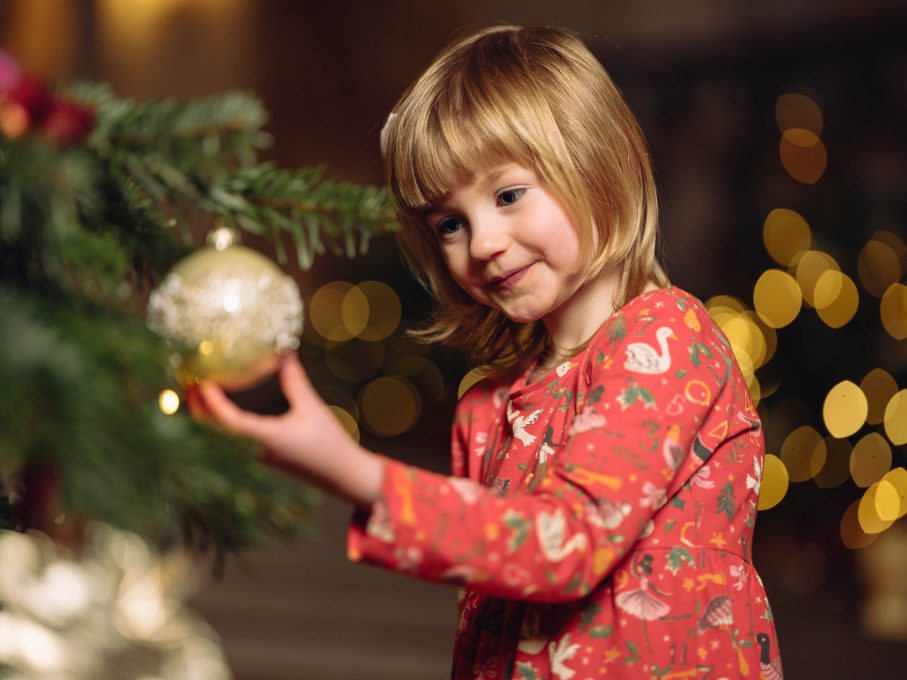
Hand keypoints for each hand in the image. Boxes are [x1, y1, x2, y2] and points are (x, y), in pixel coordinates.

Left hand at [189, 353, 383, 506]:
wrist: (342, 476)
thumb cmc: (329, 443)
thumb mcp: (312, 408)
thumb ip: (294, 381)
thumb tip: (283, 352)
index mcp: (268, 439)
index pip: (230, 422)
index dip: (213, 403)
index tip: (203, 382)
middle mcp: (256, 451)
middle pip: (215, 433)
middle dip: (199, 408)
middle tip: (190, 381)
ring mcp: (255, 458)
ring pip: (219, 439)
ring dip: (206, 417)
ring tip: (198, 392)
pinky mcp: (259, 459)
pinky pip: (230, 442)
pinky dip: (219, 424)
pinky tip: (218, 409)